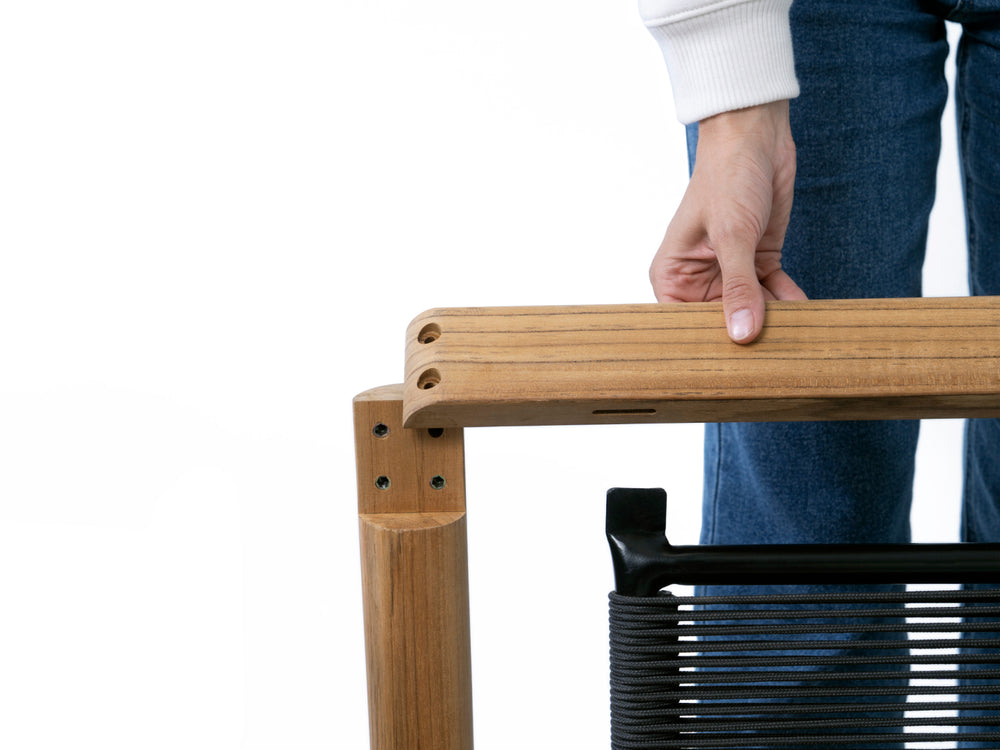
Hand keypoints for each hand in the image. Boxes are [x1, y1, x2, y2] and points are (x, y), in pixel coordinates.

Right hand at [649, 100, 806, 342]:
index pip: (683, 325)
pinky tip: (805, 313)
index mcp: (672, 275)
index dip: (704, 346)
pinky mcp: (758, 262)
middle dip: (744, 336)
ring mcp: (729, 272)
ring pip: (751, 311)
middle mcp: (697, 278)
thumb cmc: (726, 177)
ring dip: (773, 322)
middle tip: (769, 359)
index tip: (730, 369)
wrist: (756, 137)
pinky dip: (790, 302)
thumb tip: (742, 335)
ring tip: (792, 338)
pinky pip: (774, 294)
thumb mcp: (732, 236)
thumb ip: (738, 288)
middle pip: (720, 323)